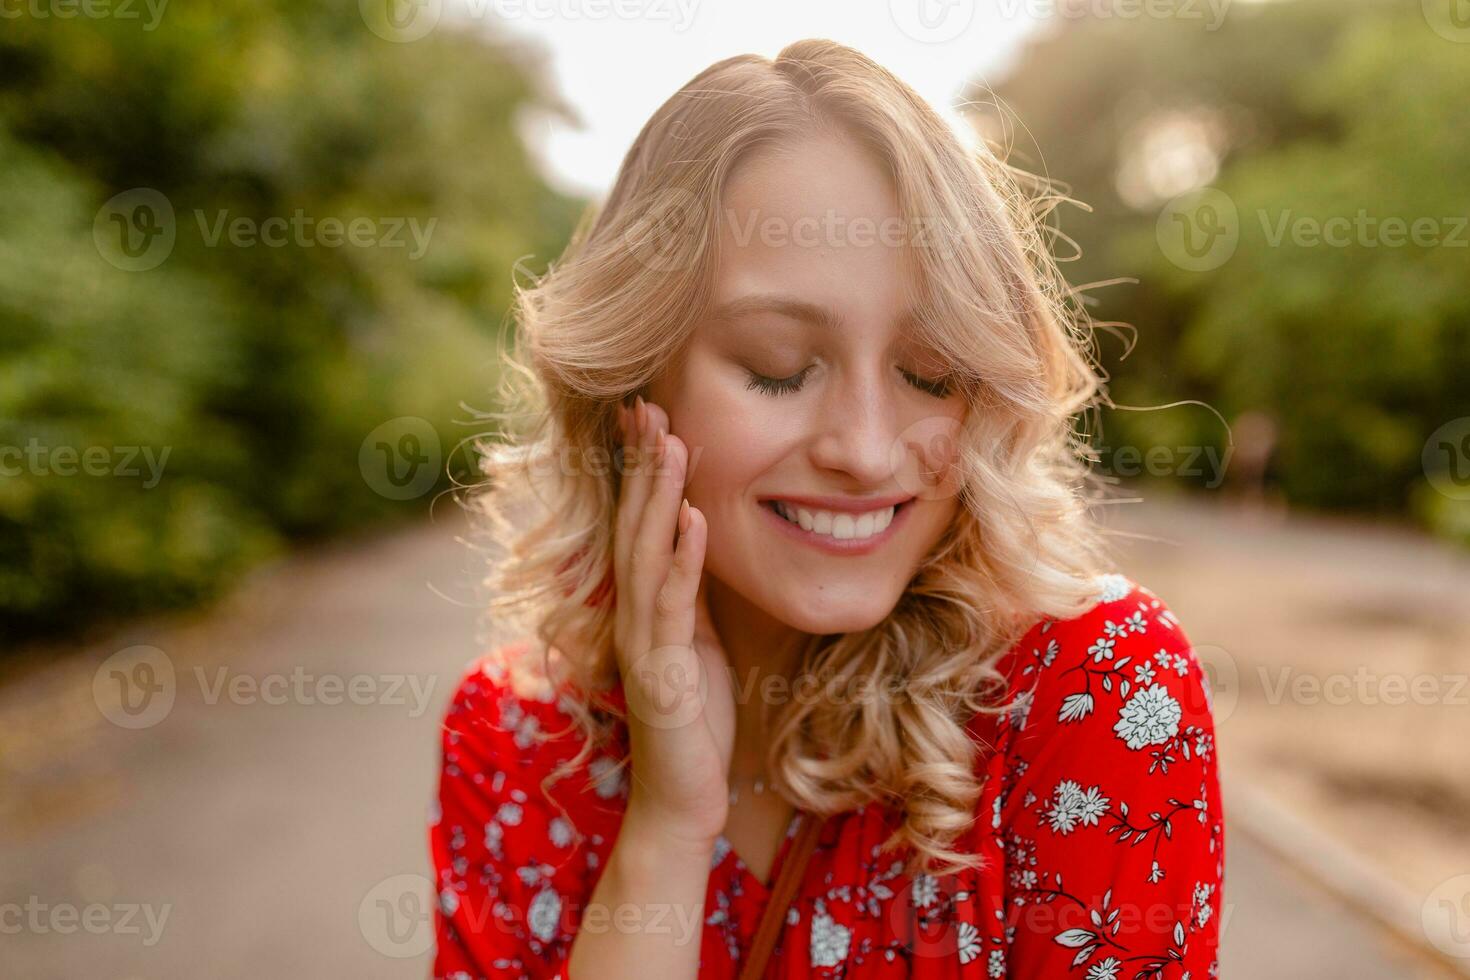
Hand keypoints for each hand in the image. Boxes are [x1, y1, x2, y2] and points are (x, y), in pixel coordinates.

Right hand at [611, 397, 735, 847]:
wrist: (684, 798)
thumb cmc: (695, 721)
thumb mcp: (698, 642)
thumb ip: (691, 593)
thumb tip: (701, 539)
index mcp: (644, 604)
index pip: (639, 524)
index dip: (642, 470)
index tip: (651, 413)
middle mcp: (633, 613)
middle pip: (633, 524)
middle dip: (641, 464)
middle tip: (648, 403)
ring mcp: (642, 640)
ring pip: (645, 553)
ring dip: (658, 495)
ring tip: (671, 441)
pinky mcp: (662, 671)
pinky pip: (671, 604)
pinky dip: (682, 558)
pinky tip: (692, 518)